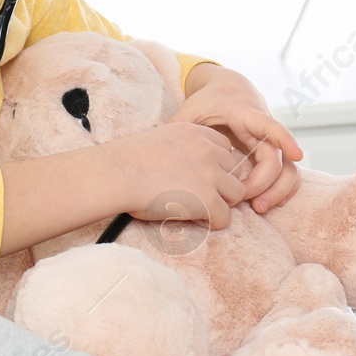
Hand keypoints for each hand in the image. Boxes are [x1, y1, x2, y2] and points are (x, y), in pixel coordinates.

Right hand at [111, 121, 248, 228]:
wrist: (119, 173)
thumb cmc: (128, 161)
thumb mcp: (161, 140)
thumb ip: (181, 148)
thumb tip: (186, 168)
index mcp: (196, 132)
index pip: (225, 148)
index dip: (215, 165)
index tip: (198, 176)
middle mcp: (208, 150)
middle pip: (234, 170)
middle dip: (221, 184)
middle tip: (200, 195)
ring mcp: (210, 175)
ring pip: (237, 193)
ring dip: (222, 203)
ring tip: (200, 209)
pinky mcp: (207, 200)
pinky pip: (225, 218)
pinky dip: (213, 223)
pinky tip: (195, 220)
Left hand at [168, 70, 302, 212]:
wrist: (227, 90)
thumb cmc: (207, 101)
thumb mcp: (190, 110)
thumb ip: (179, 127)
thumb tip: (162, 149)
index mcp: (245, 113)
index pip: (270, 125)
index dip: (284, 139)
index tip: (297, 154)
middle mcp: (263, 129)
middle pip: (276, 158)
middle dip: (265, 183)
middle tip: (245, 201)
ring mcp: (269, 143)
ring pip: (287, 169)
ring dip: (277, 191)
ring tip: (258, 208)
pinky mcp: (268, 154)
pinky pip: (283, 174)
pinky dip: (279, 190)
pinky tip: (265, 204)